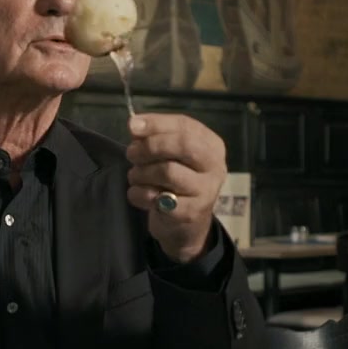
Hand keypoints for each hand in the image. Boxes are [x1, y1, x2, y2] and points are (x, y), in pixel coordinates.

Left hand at [126, 114, 226, 262]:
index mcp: (212, 145)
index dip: (157, 124)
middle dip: (150, 147)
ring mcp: (206, 191)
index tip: (132, 126)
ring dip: (141, 172)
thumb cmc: (176, 181)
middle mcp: (215, 166)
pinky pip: (157, 198)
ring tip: (135, 176)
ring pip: (168, 171)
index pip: (185, 125)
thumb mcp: (168, 155)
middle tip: (132, 154)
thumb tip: (135, 124)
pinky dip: (139, 194)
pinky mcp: (191, 212)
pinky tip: (138, 194)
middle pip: (182, 145)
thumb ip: (154, 136)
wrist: (185, 225)